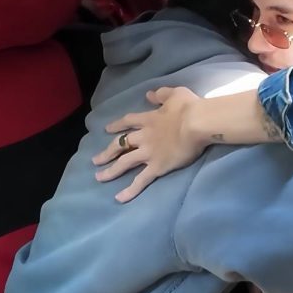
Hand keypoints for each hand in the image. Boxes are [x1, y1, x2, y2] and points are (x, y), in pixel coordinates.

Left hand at [93, 87, 208, 202]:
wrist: (197, 123)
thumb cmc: (189, 107)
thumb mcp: (175, 93)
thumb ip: (160, 94)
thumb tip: (148, 95)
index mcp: (148, 119)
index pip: (128, 122)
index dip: (117, 125)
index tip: (107, 130)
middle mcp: (144, 136)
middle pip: (120, 144)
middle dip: (107, 152)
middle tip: (95, 160)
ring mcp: (148, 153)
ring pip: (124, 163)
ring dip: (110, 171)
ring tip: (99, 177)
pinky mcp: (157, 167)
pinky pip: (141, 180)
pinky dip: (130, 190)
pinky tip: (119, 198)